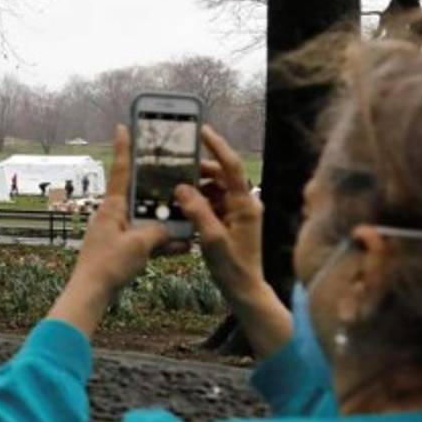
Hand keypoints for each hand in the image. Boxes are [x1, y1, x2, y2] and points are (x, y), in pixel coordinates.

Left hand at [47, 125, 171, 336]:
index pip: (121, 171)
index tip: (123, 126)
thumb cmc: (107, 265)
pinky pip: (146, 241)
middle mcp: (113, 216)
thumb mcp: (139, 244)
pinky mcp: (121, 251)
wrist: (90, 294)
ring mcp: (116, 234)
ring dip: (165, 222)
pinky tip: (183, 246)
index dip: (125, 149)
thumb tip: (170, 230)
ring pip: (146, 221)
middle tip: (173, 175)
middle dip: (159, 190)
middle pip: (140, 196)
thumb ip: (159, 232)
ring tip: (188, 219)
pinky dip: (162, 244)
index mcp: (112, 208)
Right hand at [174, 126, 266, 305]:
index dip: (217, 147)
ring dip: (196, 190)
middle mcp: (244, 203)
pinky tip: (183, 209)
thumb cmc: (232, 266)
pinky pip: (213, 204)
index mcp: (245, 204)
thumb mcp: (211, 239)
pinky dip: (198, 203)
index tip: (203, 132)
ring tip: (176, 194)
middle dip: (199, 173)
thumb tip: (182, 188)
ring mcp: (238, 212)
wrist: (244, 289)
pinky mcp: (232, 221)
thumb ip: (197, 211)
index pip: (231, 166)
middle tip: (176, 172)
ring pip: (215, 190)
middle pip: (221, 176)